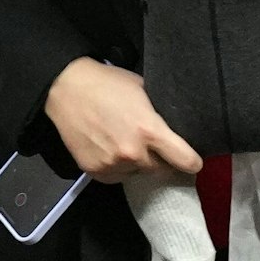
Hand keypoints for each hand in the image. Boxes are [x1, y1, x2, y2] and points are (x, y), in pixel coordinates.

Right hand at [45, 58, 203, 183]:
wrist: (67, 89)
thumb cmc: (107, 84)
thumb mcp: (143, 90)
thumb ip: (159, 114)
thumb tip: (174, 128)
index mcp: (149, 130)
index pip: (184, 160)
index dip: (192, 162)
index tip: (193, 162)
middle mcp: (133, 153)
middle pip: (161, 169)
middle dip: (160, 159)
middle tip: (152, 145)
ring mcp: (113, 164)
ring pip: (137, 173)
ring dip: (137, 164)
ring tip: (125, 142)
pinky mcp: (95, 171)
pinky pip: (117, 176)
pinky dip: (117, 167)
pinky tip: (110, 148)